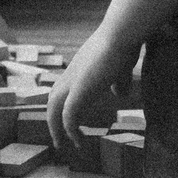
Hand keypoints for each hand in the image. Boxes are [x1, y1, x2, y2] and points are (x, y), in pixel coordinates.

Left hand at [48, 28, 135, 156]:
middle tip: (59, 139)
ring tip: (63, 145)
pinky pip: (68, 115)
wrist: (121, 33)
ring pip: (54, 108)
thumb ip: (120, 81)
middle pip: (53, 99)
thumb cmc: (124, 44)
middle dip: (54, 120)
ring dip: (56, 128)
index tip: (71, 120)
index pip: (64, 88)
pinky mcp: (79, 91)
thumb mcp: (122, 67)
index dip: (64, 104)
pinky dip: (69, 130)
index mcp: (80, 68)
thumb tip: (121, 94)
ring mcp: (73, 81)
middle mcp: (71, 74)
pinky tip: (77, 141)